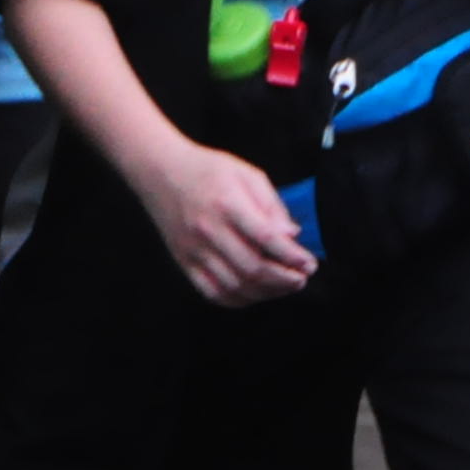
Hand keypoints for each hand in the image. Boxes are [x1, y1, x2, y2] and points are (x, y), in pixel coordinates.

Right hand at [126, 138, 314, 306]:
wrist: (160, 171)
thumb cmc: (207, 169)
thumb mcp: (247, 174)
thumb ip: (271, 205)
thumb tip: (291, 235)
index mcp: (228, 203)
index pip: (266, 239)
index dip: (292, 256)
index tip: (309, 262)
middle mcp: (209, 230)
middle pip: (252, 268)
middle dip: (284, 279)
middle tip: (302, 278)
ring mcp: (194, 249)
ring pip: (235, 285)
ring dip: (265, 293)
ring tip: (284, 287)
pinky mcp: (184, 261)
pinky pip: (212, 292)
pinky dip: (238, 300)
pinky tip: (255, 293)